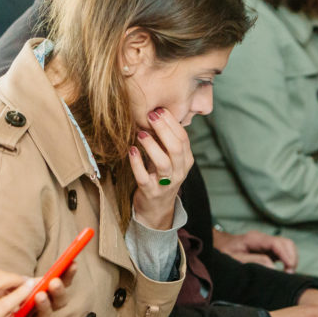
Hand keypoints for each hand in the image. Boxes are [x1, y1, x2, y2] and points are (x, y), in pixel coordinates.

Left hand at [0, 264, 74, 316]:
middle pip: (58, 301)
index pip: (59, 283)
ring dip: (44, 306)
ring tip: (39, 297)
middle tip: (54, 283)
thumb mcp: (9, 292)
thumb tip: (30, 279)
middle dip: (58, 291)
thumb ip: (20, 286)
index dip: (67, 274)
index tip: (72, 263)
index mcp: (41, 295)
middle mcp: (41, 311)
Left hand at [129, 107, 193, 229]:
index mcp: (186, 161)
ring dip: (152, 146)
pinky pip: (144, 177)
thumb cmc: (161, 176)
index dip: (172, 123)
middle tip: (151, 116)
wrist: (157, 207)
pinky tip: (131, 151)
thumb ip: (166, 140)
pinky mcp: (150, 192)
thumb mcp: (169, 158)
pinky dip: (137, 163)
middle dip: (163, 130)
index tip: (159, 110)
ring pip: (163, 163)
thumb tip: (156, 113)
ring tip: (140, 134)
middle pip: (176, 148)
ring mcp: (165, 183)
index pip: (183, 139)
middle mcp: (179, 172)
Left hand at [212, 228, 298, 271]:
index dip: (287, 256)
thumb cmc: (223, 252)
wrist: (217, 246)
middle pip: (287, 243)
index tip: (289, 270)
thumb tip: (273, 268)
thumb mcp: (234, 258)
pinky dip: (287, 260)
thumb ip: (253, 261)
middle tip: (289, 274)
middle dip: (292, 258)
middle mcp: (263, 239)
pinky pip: (283, 252)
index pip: (278, 243)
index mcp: (255, 239)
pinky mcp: (267, 249)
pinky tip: (283, 271)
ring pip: (287, 247)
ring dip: (291, 260)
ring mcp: (266, 243)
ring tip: (287, 274)